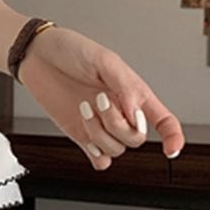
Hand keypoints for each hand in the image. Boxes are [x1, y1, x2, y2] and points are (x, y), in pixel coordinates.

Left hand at [17, 26, 184, 169]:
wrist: (36, 55)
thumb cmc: (69, 50)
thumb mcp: (103, 59)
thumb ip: (124, 86)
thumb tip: (135, 112)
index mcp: (132, 93)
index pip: (164, 120)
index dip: (173, 137)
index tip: (171, 149)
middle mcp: (119, 111)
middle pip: (136, 138)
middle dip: (117, 123)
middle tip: (99, 100)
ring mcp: (99, 124)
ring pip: (116, 149)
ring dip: (100, 133)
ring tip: (83, 107)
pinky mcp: (79, 133)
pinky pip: (99, 159)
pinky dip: (96, 156)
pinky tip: (87, 140)